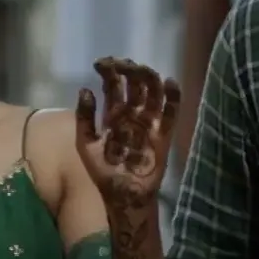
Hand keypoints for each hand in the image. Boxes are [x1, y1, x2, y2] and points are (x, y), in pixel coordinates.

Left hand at [75, 57, 181, 212]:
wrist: (123, 195)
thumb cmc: (103, 171)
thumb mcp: (86, 144)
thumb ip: (85, 118)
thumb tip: (86, 89)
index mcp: (113, 114)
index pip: (113, 85)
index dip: (109, 71)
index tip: (101, 63)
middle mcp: (132, 114)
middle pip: (134, 84)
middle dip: (129, 70)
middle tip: (122, 63)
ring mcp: (149, 122)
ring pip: (153, 92)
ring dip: (149, 78)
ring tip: (142, 69)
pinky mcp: (163, 134)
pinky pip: (171, 113)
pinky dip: (173, 97)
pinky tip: (169, 83)